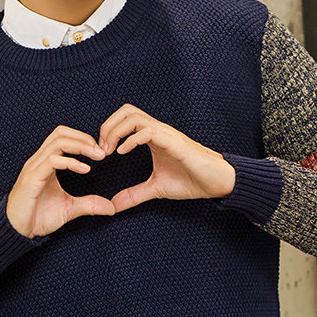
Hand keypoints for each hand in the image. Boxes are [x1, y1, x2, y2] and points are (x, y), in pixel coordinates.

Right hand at [6, 125, 114, 237]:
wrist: (18, 232)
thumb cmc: (38, 218)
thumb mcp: (70, 209)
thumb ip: (89, 204)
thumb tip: (110, 207)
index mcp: (46, 162)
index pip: (63, 137)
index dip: (83, 139)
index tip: (101, 152)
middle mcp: (39, 160)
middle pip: (60, 133)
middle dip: (84, 138)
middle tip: (102, 152)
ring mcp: (34, 167)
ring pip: (57, 142)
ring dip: (81, 146)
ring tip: (98, 156)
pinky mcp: (32, 178)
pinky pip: (52, 161)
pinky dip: (71, 162)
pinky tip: (86, 170)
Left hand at [98, 103, 235, 212]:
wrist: (216, 182)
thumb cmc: (190, 180)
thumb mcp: (156, 188)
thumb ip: (134, 195)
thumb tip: (113, 206)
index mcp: (152, 136)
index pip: (124, 119)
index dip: (108, 131)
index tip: (100, 153)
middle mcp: (158, 130)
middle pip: (126, 110)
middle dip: (108, 126)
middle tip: (101, 149)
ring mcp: (166, 134)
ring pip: (135, 117)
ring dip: (116, 131)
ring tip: (110, 151)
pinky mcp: (174, 142)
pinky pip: (148, 131)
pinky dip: (131, 140)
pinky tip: (122, 153)